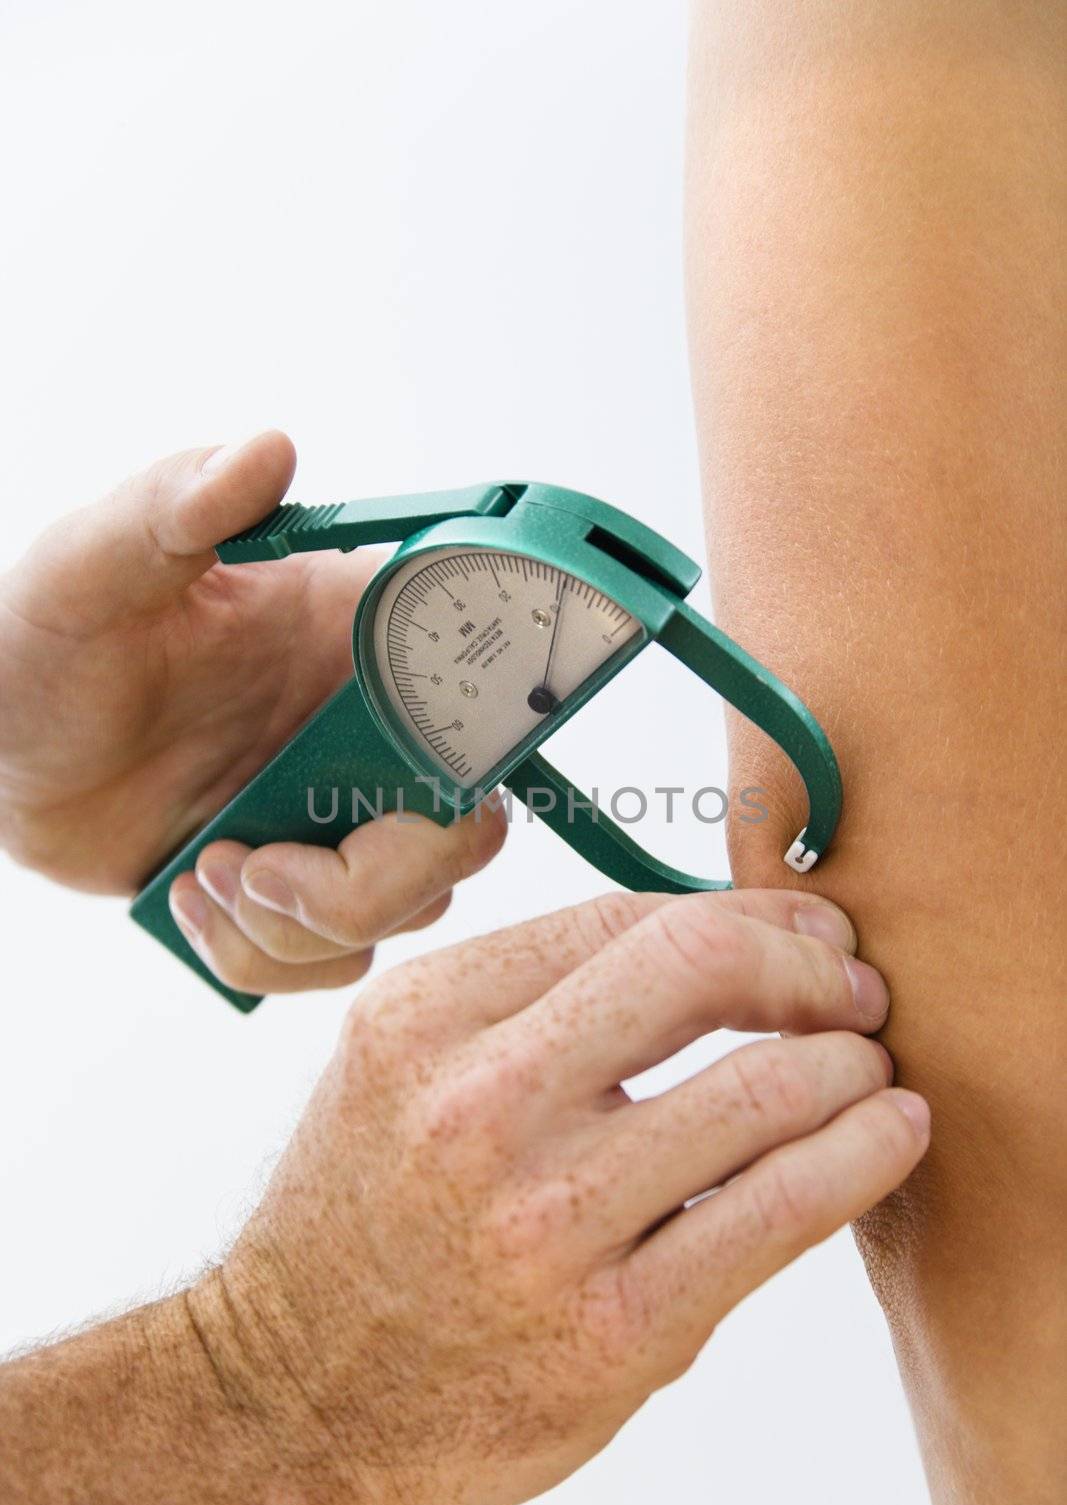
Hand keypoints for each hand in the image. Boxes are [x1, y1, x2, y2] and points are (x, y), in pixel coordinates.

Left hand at [0, 434, 505, 982]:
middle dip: (380, 877)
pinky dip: (266, 957)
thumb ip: (177, 505)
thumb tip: (267, 450)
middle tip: (264, 865)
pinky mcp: (295, 890)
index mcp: (355, 640)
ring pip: (410, 908)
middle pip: (468, 831)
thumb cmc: (44, 638)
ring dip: (305, 925)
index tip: (407, 774)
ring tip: (204, 876)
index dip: (490, 742)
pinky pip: (336, 958)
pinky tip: (191, 900)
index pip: (488, 684)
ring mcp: (337, 816)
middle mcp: (367, 732)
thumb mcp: (94, 565)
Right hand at [180, 887, 927, 1504]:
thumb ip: (528, 1001)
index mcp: (424, 1019)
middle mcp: (478, 1104)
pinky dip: (861, 1157)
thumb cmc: (362, 1224)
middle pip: (701, 966)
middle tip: (855, 993)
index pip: (628, 918)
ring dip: (849, 1066)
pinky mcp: (613, 1332)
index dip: (745, 915)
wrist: (290, 1405)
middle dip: (810, 965)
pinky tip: (888, 1137)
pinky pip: (778, 1213)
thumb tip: (715, 945)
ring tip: (870, 1075)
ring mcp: (546, 1221)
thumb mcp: (398, 1070)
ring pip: (764, 1090)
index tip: (802, 934)